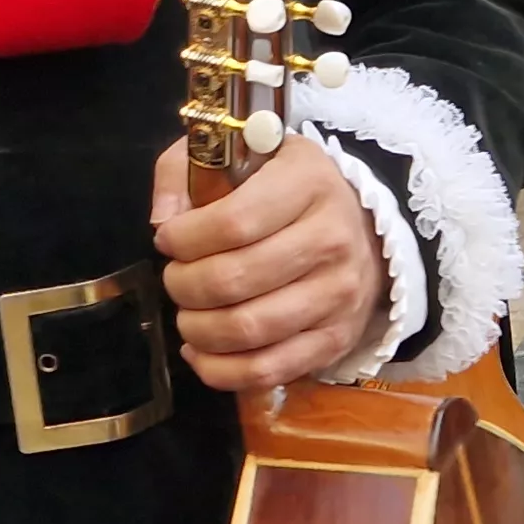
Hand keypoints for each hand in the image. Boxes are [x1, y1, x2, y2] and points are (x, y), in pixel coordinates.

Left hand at [151, 137, 389, 393]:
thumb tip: (162, 221)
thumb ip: (183, 171)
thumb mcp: (238, 152)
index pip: (232, 222)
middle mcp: (330, 240)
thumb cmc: (285, 187)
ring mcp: (338, 296)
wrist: (361, 229)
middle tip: (175, 277)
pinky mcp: (336, 340)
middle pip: (233, 280)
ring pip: (247, 330)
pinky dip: (220, 370)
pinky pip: (267, 370)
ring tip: (187, 312)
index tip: (167, 239)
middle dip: (183, 285)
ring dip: (196, 328)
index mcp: (307, 183)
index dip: (184, 238)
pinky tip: (200, 351)